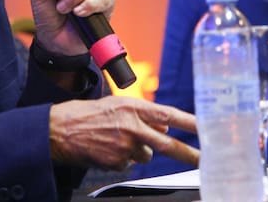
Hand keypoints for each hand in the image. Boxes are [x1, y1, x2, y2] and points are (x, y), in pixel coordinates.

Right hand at [49, 96, 198, 170]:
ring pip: (146, 155)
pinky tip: (108, 148)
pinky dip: (123, 158)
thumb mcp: (118, 105)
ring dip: (139, 150)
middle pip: (167, 145)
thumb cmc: (89, 114)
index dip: (190, 122)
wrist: (60, 130)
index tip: (207, 128)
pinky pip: (130, 163)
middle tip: (203, 160)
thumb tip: (166, 128)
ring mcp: (124, 147)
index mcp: (133, 108)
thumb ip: (144, 115)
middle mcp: (131, 127)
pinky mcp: (116, 163)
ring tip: (117, 140)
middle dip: (188, 154)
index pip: (169, 114)